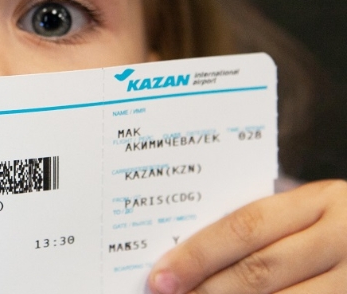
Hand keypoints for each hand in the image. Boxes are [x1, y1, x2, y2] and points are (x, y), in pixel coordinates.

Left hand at [148, 180, 346, 292]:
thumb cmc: (330, 228)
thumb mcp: (304, 213)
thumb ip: (256, 230)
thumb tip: (184, 257)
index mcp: (319, 202)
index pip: (245, 227)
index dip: (197, 254)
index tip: (160, 275)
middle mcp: (339, 240)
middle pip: (259, 270)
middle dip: (206, 289)